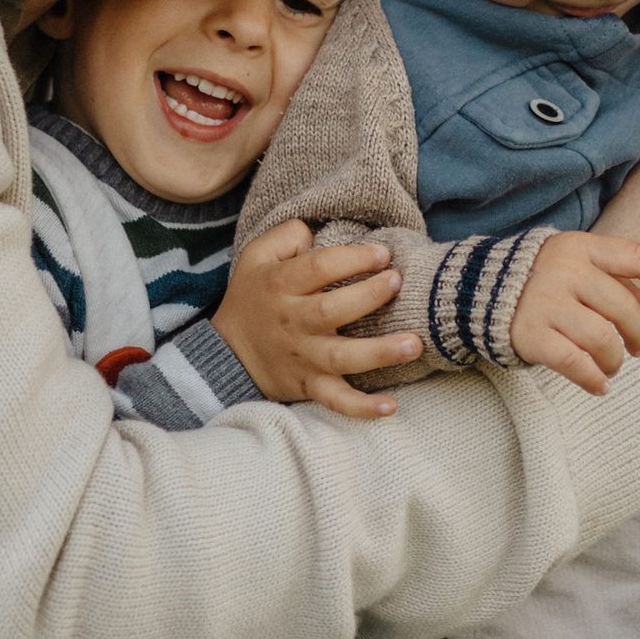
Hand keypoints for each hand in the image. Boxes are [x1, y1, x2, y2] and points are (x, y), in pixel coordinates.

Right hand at [212, 220, 423, 418]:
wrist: (226, 353)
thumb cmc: (252, 297)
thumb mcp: (255, 256)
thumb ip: (286, 235)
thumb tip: (317, 232)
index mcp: (280, 286)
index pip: (318, 268)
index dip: (352, 259)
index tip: (383, 254)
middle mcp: (293, 322)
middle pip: (332, 310)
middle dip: (368, 296)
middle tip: (397, 282)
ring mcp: (303, 357)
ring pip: (341, 357)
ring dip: (379, 353)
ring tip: (413, 344)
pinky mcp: (309, 385)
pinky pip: (335, 400)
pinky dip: (361, 407)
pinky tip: (390, 406)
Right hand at [508, 231, 639, 396]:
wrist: (474, 293)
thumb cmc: (537, 280)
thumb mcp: (574, 265)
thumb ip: (612, 278)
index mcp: (579, 247)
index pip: (634, 256)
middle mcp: (563, 270)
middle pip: (623, 308)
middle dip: (637, 335)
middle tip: (637, 350)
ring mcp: (545, 302)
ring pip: (602, 339)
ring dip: (615, 360)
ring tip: (612, 367)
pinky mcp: (530, 334)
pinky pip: (575, 363)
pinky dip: (593, 378)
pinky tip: (600, 386)